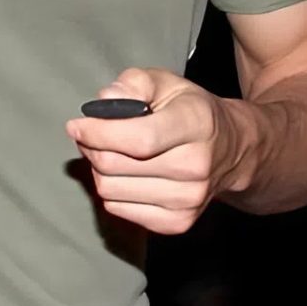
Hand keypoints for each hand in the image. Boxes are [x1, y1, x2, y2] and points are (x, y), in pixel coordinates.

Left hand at [65, 67, 249, 236]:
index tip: (76, 126)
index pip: (137, 138)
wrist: (230, 150)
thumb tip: (104, 100)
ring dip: (100, 170)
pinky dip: (112, 191)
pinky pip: (118, 209)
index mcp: (196, 124)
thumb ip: (133, 83)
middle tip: (92, 136)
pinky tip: (127, 175)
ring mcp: (189, 199)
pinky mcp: (177, 223)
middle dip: (92, 148)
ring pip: (110, 190)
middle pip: (116, 165)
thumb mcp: (166, 83)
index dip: (98, 133)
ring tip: (113, 154)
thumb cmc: (189, 111)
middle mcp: (196, 166)